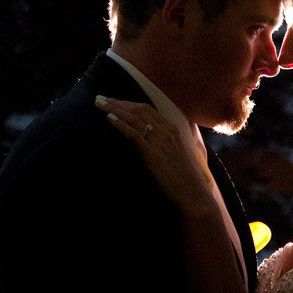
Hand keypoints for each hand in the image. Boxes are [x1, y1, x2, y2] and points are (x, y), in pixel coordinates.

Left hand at [94, 97, 215, 216]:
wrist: (193, 193)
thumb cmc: (186, 177)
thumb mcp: (180, 152)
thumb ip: (170, 141)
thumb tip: (158, 137)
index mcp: (173, 129)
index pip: (147, 109)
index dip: (129, 103)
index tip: (114, 100)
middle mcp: (167, 131)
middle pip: (139, 110)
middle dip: (118, 102)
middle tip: (100, 99)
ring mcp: (160, 141)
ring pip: (134, 119)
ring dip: (115, 109)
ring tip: (99, 104)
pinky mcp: (153, 154)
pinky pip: (134, 134)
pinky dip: (121, 124)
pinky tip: (110, 118)